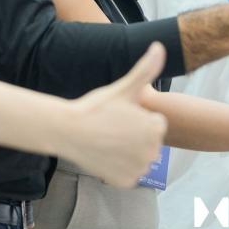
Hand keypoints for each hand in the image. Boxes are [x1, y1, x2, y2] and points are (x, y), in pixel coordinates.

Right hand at [66, 43, 168, 186]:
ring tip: (107, 140)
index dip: (136, 118)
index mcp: (155, 128)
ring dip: (127, 151)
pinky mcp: (126, 182)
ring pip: (138, 157)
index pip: (153, 124)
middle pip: (147, 142)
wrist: (67, 131)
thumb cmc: (95, 108)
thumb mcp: (123, 88)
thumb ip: (145, 69)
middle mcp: (152, 152)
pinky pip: (128, 173)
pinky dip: (118, 167)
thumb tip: (160, 46)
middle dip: (134, 136)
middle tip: (111, 127)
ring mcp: (139, 169)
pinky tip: (104, 154)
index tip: (118, 115)